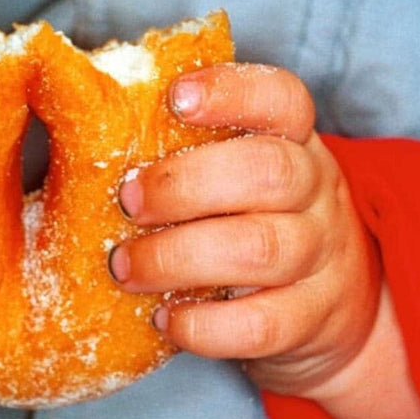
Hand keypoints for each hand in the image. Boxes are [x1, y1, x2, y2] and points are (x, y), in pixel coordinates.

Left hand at [110, 64, 419, 418]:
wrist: (342, 309)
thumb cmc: (253, 222)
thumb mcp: (237, 174)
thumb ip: (181, 148)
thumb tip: (78, 122)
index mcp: (292, 141)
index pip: (280, 98)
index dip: (230, 92)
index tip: (174, 98)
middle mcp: (315, 192)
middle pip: (268, 172)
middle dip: (183, 185)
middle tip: (128, 201)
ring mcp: (320, 258)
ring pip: (259, 250)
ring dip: (177, 257)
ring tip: (125, 267)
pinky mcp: (310, 321)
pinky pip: (259, 325)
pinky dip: (202, 326)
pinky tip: (163, 317)